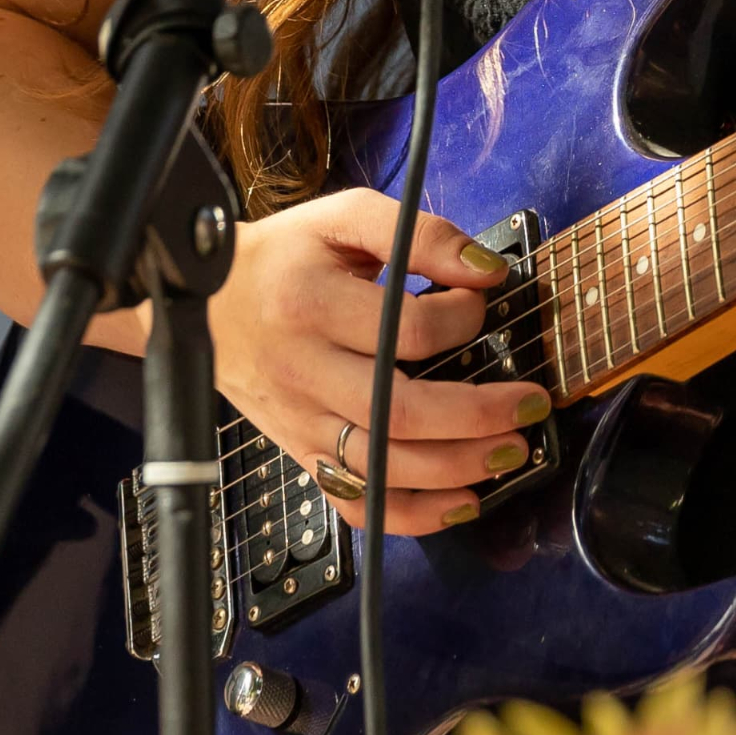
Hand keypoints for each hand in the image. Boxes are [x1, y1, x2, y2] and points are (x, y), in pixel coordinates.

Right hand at [205, 193, 544, 537]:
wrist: (202, 304)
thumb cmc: (284, 256)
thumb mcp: (344, 218)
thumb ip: (418, 234)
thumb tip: (487, 270)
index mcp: (313, 306)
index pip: (407, 330)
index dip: (464, 319)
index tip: (484, 301)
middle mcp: (304, 372)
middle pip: (401, 412)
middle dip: (480, 415)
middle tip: (533, 404)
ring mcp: (300, 423)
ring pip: (384, 467)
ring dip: (459, 468)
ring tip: (513, 452)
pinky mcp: (299, 454)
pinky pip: (356, 503)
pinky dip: (412, 515)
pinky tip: (461, 502)